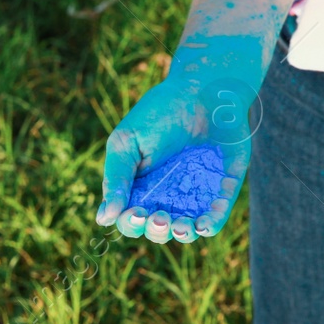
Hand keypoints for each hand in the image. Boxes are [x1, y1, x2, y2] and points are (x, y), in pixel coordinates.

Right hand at [96, 43, 257, 243]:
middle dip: (156, 231)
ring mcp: (194, 195)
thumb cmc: (160, 113)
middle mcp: (165, 196)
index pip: (130, 220)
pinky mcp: (221, 189)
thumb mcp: (128, 142)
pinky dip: (211, 224)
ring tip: (180, 226)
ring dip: (182, 234)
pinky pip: (216, 216)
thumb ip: (116, 178)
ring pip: (186, 231)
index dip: (130, 223)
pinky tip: (205, 223)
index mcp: (138, 188)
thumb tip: (102, 219)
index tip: (135, 211)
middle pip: (157, 230)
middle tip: (159, 217)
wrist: (204, 89)